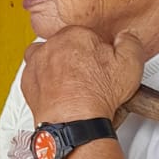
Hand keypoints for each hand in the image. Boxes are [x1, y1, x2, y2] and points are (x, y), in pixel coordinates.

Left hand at [22, 25, 144, 124]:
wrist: (74, 123)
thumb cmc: (97, 97)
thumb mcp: (130, 64)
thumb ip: (129, 42)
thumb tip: (125, 37)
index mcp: (76, 35)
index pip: (87, 34)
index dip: (97, 50)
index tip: (101, 63)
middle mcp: (53, 45)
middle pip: (66, 44)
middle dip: (76, 57)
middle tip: (88, 76)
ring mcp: (37, 62)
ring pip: (47, 56)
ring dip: (56, 64)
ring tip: (71, 81)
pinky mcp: (28, 80)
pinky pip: (35, 74)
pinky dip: (44, 80)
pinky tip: (58, 90)